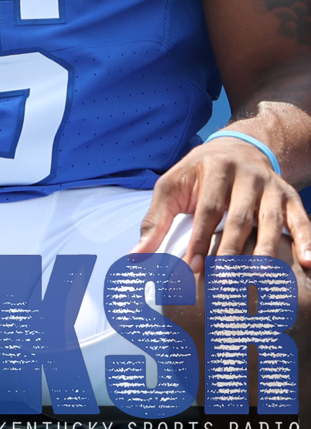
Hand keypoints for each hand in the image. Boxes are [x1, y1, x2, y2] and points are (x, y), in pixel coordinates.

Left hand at [133, 135, 310, 271]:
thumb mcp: (172, 187)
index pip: (207, 209)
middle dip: (232, 250)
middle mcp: (247, 176)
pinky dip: (307, 240)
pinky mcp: (290, 196)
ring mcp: (271, 186)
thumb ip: (155, 221)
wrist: (237, 147)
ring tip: (262, 279)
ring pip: (270, 221)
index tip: (192, 267)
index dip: (201, 238)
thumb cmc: (196, 174)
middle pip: (240, 217)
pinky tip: (309, 263)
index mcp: (214, 169)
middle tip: (226, 281)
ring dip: (267, 251)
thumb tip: (135, 257)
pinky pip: (301, 220)